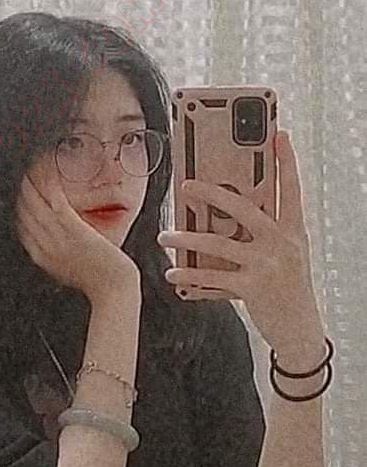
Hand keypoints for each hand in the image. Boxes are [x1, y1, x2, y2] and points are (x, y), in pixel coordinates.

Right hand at [16, 161, 139, 303]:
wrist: (113, 289)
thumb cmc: (96, 280)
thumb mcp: (67, 269)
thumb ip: (55, 253)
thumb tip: (51, 239)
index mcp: (41, 257)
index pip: (21, 226)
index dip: (19, 207)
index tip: (20, 193)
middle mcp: (45, 246)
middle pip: (25, 213)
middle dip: (22, 192)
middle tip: (22, 174)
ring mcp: (59, 238)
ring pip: (36, 205)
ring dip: (31, 184)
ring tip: (30, 169)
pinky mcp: (74, 230)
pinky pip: (56, 202)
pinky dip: (49, 186)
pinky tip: (48, 173)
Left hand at [157, 130, 324, 354]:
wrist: (301, 331)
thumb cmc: (290, 290)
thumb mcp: (287, 256)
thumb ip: (265, 235)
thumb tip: (228, 216)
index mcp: (293, 231)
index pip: (291, 189)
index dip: (286, 162)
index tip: (280, 136)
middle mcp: (282, 244)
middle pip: (244, 209)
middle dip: (212, 194)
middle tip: (186, 186)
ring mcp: (268, 265)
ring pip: (218, 244)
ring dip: (186, 239)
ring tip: (164, 237)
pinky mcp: (253, 288)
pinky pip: (213, 278)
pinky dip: (190, 276)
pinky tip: (173, 274)